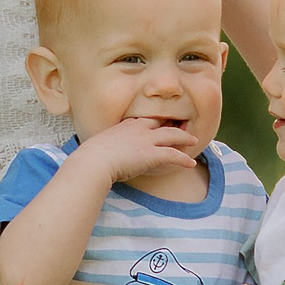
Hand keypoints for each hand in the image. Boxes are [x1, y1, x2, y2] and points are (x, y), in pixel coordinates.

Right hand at [72, 116, 203, 185]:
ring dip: (185, 137)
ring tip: (193, 140)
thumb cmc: (90, 158)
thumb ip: (104, 149)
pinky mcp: (153, 154)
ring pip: (172, 135)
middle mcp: (138, 129)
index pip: (144, 120)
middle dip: (173, 124)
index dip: (154, 122)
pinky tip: (191, 163)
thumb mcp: (97, 147)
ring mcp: (147, 140)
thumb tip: (99, 157)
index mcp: (125, 126)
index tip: (160, 123)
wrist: (94, 161)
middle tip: (182, 126)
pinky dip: (184, 159)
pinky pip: (174, 155)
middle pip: (161, 122)